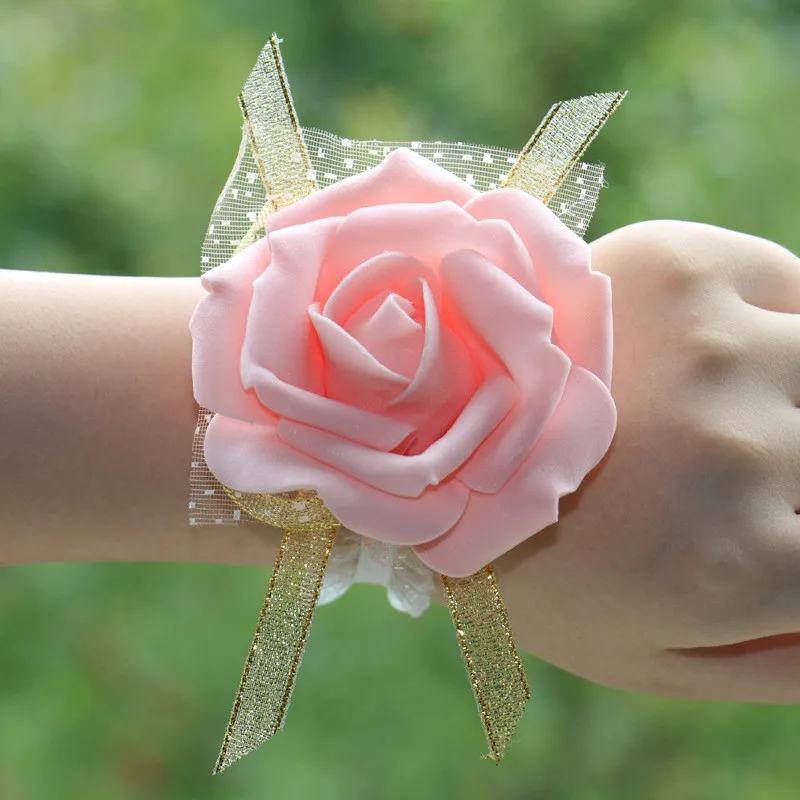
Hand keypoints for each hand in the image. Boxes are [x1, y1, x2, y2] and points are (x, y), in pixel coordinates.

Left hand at [492, 220, 799, 702]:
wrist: (433, 442)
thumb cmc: (540, 566)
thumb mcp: (655, 657)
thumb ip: (790, 662)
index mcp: (745, 564)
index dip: (793, 541)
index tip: (762, 529)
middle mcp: (744, 449)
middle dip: (788, 477)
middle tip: (715, 474)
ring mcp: (716, 347)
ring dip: (784, 399)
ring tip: (712, 421)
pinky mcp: (682, 267)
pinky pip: (788, 283)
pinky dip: (773, 321)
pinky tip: (714, 355)